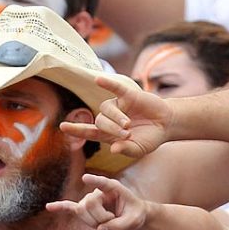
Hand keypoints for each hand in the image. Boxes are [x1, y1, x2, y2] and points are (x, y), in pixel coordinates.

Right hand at [46, 174, 149, 229]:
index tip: (85, 178)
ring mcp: (90, 199)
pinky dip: (60, 207)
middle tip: (113, 222)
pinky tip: (49, 206)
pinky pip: (70, 207)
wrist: (131, 216)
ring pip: (82, 211)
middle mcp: (98, 191)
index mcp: (113, 187)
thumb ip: (120, 225)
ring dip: (93, 222)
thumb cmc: (134, 214)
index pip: (103, 183)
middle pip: (90, 204)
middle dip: (100, 218)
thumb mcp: (134, 220)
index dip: (95, 181)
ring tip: (106, 223)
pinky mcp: (85, 209)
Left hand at [58, 75, 174, 158]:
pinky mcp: (128, 95)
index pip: (89, 131)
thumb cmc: (149, 138)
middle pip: (100, 121)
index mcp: (109, 134)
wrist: (165, 125)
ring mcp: (118, 106)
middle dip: (112, 129)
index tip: (63, 127)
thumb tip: (114, 149)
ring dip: (116, 118)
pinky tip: (98, 79)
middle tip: (127, 135)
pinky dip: (107, 83)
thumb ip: (126, 150)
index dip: (76, 129)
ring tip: (129, 125)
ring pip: (106, 109)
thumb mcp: (138, 149)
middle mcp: (110, 119)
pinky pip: (115, 88)